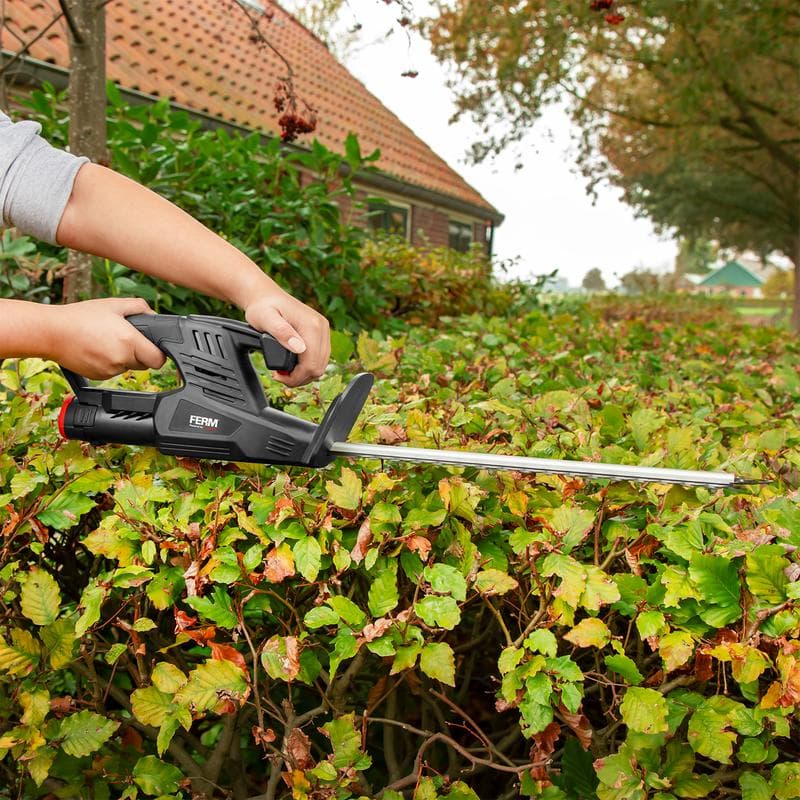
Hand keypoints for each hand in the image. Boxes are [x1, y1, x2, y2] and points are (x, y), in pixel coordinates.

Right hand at [45, 298, 165, 379]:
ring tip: (107, 340)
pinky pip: (113, 371)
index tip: (154, 347)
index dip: (159, 353)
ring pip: (127, 367)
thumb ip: (138, 307)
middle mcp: (121, 359)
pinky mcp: (99, 376)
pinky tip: (98, 349)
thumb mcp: (113, 304)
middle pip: (144, 364)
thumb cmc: (80, 317)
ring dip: (124, 357)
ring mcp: (109, 370)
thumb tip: (153, 315)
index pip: (158, 360)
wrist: (51, 332)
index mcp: (129, 341)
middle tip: (126, 338)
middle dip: (140, 353)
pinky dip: (110, 362)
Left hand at [244, 289, 329, 386]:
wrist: (267, 296)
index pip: (311, 364)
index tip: (279, 376)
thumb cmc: (263, 307)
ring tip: (285, 371)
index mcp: (311, 325)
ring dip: (304, 373)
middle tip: (281, 375)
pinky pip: (320, 357)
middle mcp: (321, 327)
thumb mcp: (265, 319)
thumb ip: (281, 332)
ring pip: (321, 365)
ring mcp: (323, 330)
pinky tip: (293, 365)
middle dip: (300, 377)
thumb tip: (299, 348)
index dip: (296, 377)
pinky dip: (308, 366)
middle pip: (319, 367)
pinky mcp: (321, 333)